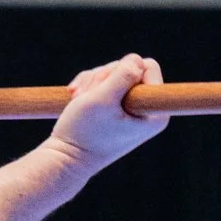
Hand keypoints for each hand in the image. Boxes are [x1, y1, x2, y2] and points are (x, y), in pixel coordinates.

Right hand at [44, 54, 168, 172]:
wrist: (64, 160)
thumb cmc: (83, 133)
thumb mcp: (102, 100)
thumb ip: (123, 76)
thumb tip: (137, 60)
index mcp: (155, 113)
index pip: (147, 66)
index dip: (121, 70)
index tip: (104, 91)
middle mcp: (148, 111)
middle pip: (130, 68)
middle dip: (103, 77)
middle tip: (85, 96)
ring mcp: (132, 111)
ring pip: (114, 75)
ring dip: (92, 83)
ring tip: (78, 99)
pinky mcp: (117, 111)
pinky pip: (105, 84)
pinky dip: (89, 87)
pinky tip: (76, 97)